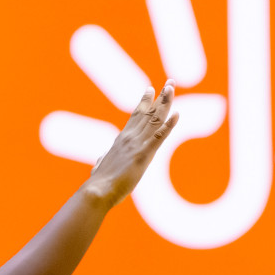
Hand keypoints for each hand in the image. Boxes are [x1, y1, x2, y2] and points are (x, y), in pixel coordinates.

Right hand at [84, 82, 180, 207]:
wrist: (96, 192)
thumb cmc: (98, 184)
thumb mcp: (101, 167)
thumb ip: (103, 160)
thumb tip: (100, 160)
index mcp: (121, 140)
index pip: (135, 116)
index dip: (144, 102)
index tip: (151, 88)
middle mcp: (129, 137)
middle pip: (147, 112)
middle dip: (160, 96)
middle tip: (170, 82)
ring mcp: (136, 145)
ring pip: (154, 119)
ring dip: (165, 103)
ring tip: (172, 88)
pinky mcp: (142, 155)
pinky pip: (159, 137)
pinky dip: (168, 126)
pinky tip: (177, 115)